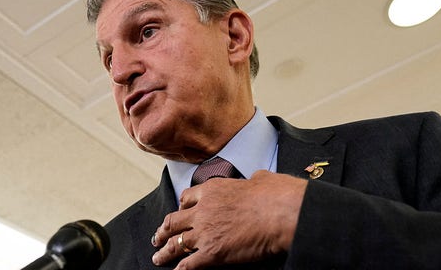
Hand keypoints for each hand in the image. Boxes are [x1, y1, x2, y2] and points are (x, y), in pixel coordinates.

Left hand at [151, 170, 307, 268]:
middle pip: (175, 220)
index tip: (179, 212)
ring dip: (164, 251)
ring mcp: (205, 232)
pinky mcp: (212, 253)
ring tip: (158, 257)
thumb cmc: (276, 194)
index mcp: (213, 189)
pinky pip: (188, 264)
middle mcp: (203, 209)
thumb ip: (253, 180)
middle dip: (164, 230)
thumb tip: (258, 178)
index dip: (181, 207)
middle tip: (158, 236)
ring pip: (175, 243)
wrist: (282, 212)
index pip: (188, 198)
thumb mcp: (261, 178)